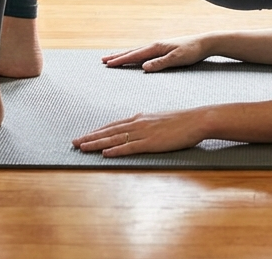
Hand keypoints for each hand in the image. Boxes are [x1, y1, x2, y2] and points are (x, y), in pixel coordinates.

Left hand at [72, 109, 207, 156]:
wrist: (196, 120)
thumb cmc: (181, 121)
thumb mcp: (159, 119)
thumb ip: (146, 123)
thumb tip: (136, 126)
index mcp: (139, 118)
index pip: (113, 125)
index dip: (97, 131)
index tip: (84, 135)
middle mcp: (138, 123)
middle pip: (109, 131)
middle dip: (90, 137)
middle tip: (75, 142)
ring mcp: (143, 133)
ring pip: (114, 139)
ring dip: (97, 144)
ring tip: (82, 147)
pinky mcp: (151, 143)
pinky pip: (129, 147)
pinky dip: (115, 150)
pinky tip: (105, 153)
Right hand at [101, 34, 211, 71]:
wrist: (205, 42)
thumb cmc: (192, 51)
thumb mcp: (177, 59)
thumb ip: (160, 63)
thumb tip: (143, 67)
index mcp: (156, 47)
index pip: (135, 55)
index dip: (120, 60)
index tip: (108, 64)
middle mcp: (155, 45)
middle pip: (132, 51)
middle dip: (117, 56)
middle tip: (103, 61)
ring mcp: (159, 47)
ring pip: (137, 51)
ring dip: (124, 55)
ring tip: (113, 58)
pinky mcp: (163, 49)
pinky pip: (144, 53)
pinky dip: (135, 55)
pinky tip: (135, 58)